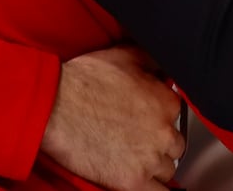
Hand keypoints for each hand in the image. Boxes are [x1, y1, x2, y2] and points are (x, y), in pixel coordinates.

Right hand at [42, 46, 184, 190]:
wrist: (56, 105)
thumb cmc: (84, 80)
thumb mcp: (124, 55)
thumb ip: (151, 61)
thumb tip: (161, 65)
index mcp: (166, 101)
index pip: (176, 114)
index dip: (160, 116)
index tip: (148, 119)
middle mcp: (164, 131)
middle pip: (175, 145)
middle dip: (159, 143)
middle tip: (138, 139)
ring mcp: (150, 159)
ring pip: (167, 170)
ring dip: (154, 166)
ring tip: (134, 158)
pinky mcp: (133, 181)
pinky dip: (154, 189)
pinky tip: (143, 182)